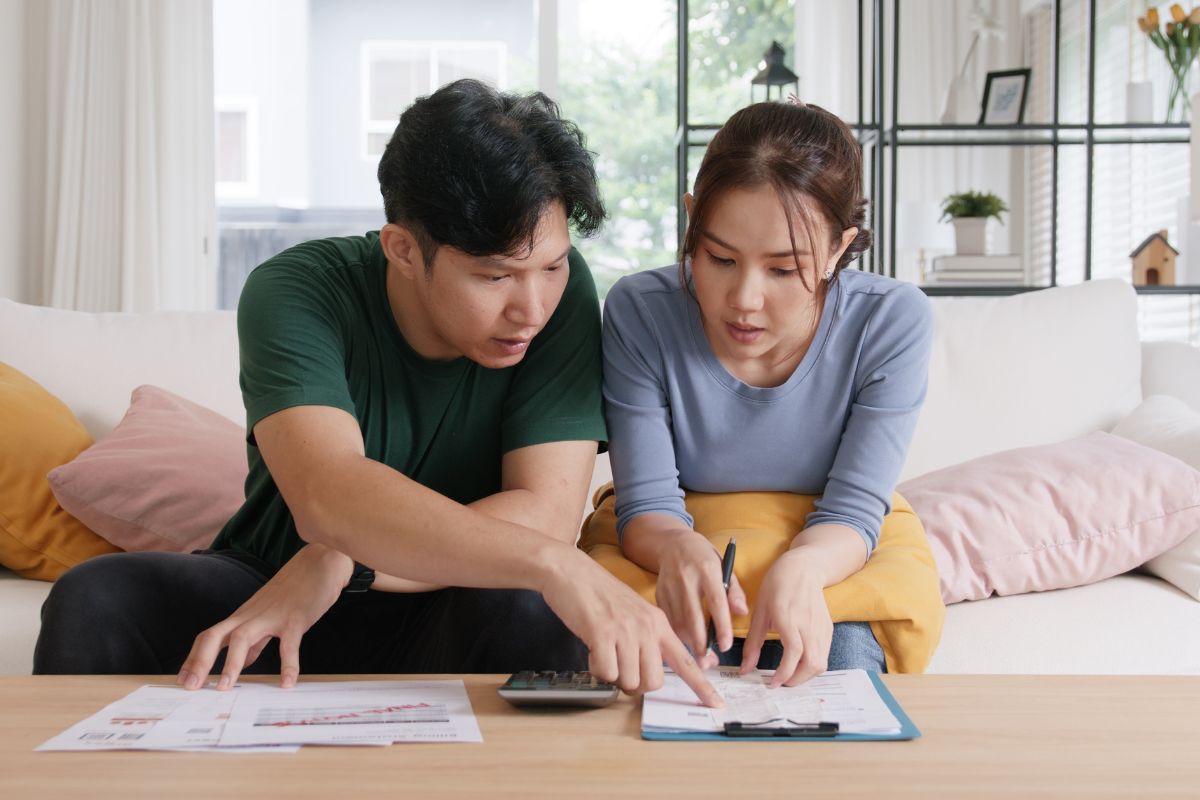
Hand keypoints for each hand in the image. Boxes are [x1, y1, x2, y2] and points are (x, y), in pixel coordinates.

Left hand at [177, 544, 352, 690]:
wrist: (320, 562)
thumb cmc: (295, 591)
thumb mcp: (269, 616)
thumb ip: (256, 641)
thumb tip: (242, 663)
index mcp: (244, 616)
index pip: (210, 636)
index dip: (193, 658)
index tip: (182, 680)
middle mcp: (252, 615)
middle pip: (215, 634)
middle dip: (199, 661)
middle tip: (190, 687)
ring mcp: (273, 615)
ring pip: (243, 636)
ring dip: (231, 662)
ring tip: (225, 687)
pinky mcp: (296, 618)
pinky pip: (289, 644)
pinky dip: (288, 665)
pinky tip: (288, 682)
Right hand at [539, 548, 723, 707]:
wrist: (572, 572)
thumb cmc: (600, 596)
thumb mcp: (634, 613)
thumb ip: (647, 639)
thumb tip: (650, 675)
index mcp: (659, 623)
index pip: (685, 661)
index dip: (701, 686)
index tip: (716, 704)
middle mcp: (647, 627)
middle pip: (653, 682)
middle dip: (635, 685)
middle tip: (620, 669)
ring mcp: (626, 630)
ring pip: (629, 681)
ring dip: (613, 675)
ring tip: (604, 652)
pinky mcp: (602, 633)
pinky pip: (606, 673)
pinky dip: (597, 668)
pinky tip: (593, 649)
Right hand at [655, 531, 747, 668]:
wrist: (673, 544)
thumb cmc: (703, 558)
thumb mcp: (724, 566)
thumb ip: (734, 590)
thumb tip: (742, 613)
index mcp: (707, 569)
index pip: (716, 601)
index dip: (721, 626)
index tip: (725, 646)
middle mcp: (686, 577)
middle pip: (693, 615)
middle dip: (700, 642)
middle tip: (708, 662)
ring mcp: (670, 585)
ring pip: (677, 620)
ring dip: (688, 642)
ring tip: (700, 657)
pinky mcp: (658, 593)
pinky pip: (667, 619)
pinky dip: (676, 634)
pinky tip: (686, 643)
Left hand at [740, 550, 832, 687]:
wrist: (803, 570)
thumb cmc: (777, 587)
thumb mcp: (759, 612)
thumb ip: (753, 643)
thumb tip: (745, 670)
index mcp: (789, 617)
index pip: (794, 651)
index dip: (784, 672)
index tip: (772, 683)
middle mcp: (809, 624)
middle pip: (812, 663)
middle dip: (796, 681)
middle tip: (779, 683)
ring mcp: (822, 628)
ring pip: (821, 663)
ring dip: (805, 676)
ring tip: (788, 675)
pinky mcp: (828, 630)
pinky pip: (824, 655)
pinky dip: (812, 666)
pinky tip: (798, 663)